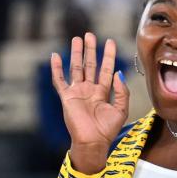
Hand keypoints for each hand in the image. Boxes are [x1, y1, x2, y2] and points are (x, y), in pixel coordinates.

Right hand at [51, 33, 128, 173]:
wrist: (93, 142)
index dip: (108, 56)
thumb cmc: (107, 129)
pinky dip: (56, 68)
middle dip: (91, 50)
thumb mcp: (121, 109)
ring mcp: (77, 92)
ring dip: (76, 54)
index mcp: (103, 92)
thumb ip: (121, 91)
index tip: (110, 42)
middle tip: (90, 35)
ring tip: (77, 38)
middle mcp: (90, 90)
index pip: (106, 69)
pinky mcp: (67, 97)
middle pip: (90, 65)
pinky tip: (54, 56)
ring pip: (76, 68)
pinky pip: (59, 80)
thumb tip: (118, 73)